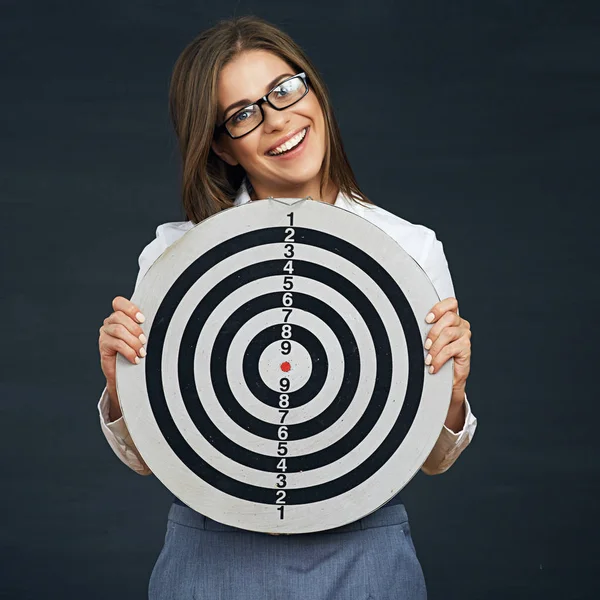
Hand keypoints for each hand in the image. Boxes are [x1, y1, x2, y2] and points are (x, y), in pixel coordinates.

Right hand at [98, 296, 146, 417]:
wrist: (127, 375)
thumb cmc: (138, 353)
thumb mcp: (144, 337)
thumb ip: (148, 327)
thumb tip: (164, 321)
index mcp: (121, 316)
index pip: (119, 303)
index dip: (130, 308)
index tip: (143, 319)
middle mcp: (111, 322)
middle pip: (119, 317)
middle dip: (135, 329)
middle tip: (144, 340)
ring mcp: (106, 333)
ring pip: (118, 330)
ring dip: (133, 341)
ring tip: (141, 351)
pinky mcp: (103, 346)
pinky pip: (115, 343)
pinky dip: (128, 351)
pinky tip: (135, 358)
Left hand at [423, 297, 470, 396]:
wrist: (447, 377)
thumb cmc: (437, 356)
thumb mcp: (430, 339)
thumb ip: (426, 329)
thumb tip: (411, 324)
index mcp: (452, 318)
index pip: (451, 303)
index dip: (439, 308)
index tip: (427, 319)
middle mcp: (460, 325)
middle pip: (449, 317)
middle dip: (433, 332)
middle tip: (425, 345)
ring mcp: (465, 336)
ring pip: (448, 333)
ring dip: (435, 347)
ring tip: (429, 358)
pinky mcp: (466, 348)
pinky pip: (450, 349)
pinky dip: (439, 358)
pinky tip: (434, 365)